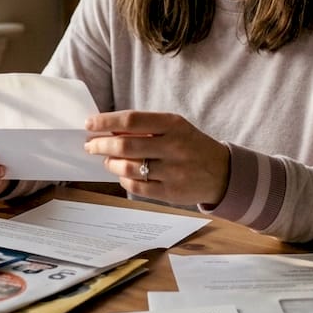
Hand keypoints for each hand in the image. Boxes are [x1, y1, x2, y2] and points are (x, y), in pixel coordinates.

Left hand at [84, 110, 230, 206]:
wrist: (222, 172)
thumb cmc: (191, 145)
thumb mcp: (175, 128)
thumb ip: (145, 127)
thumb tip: (109, 130)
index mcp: (173, 124)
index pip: (131, 120)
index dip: (106, 122)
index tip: (89, 124)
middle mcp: (173, 146)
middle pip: (125, 146)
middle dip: (101, 145)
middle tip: (91, 145)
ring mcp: (173, 171)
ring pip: (128, 168)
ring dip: (111, 164)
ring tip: (108, 161)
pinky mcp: (171, 192)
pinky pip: (137, 187)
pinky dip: (124, 180)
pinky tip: (123, 174)